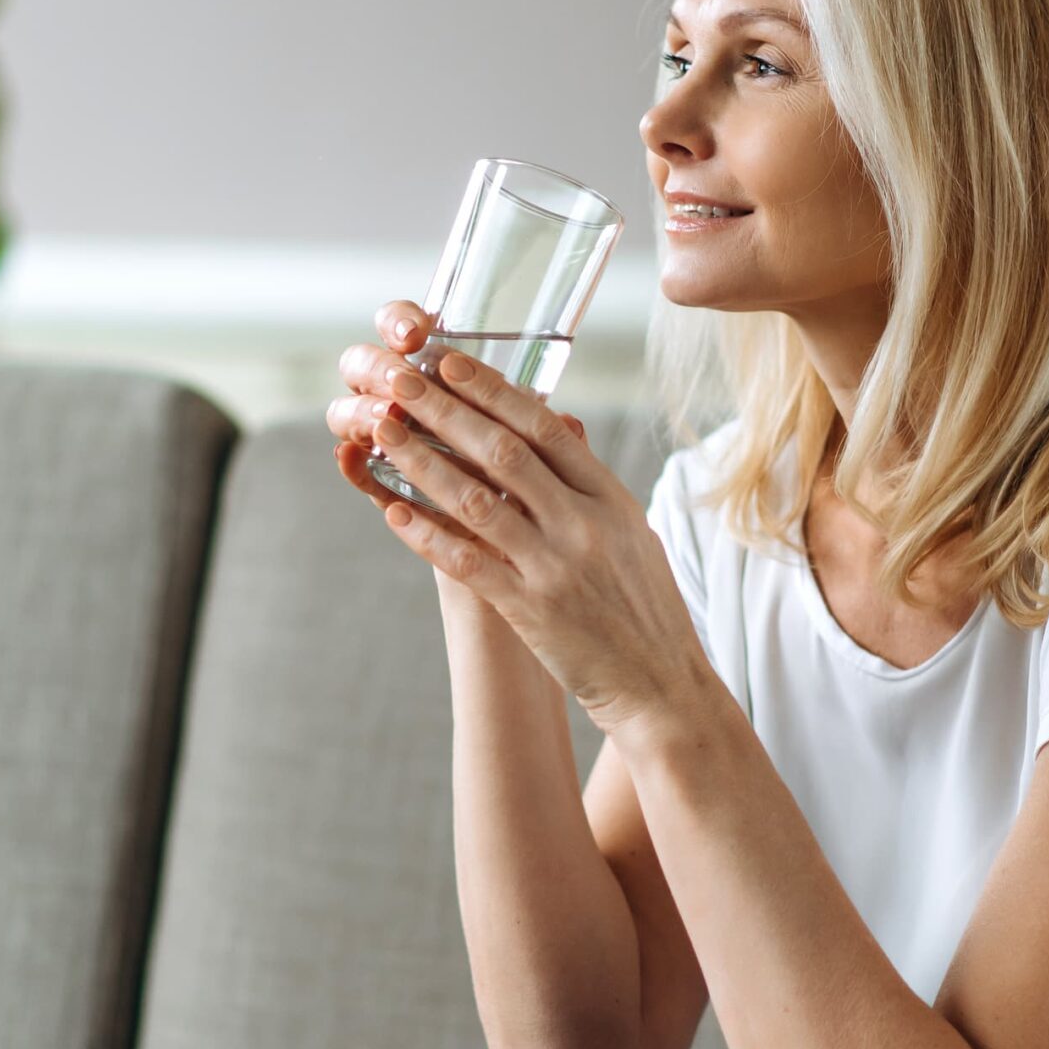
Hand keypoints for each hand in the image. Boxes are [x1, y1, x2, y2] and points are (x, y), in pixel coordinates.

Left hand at [325, 308, 706, 733]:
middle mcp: (585, 524)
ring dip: (425, 461)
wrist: (663, 686)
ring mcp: (556, 566)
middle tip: (401, 379)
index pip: (547, 427)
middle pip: (505, 451)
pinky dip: (427, 535)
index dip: (494, 390)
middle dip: (447, 410)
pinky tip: (393, 512)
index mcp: (612, 498)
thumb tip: (562, 429)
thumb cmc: (646, 610)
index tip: (452, 361)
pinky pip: (468, 562)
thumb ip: (593, 485)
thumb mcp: (634, 535)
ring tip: (385, 433)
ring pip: (477, 500)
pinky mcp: (531, 611)